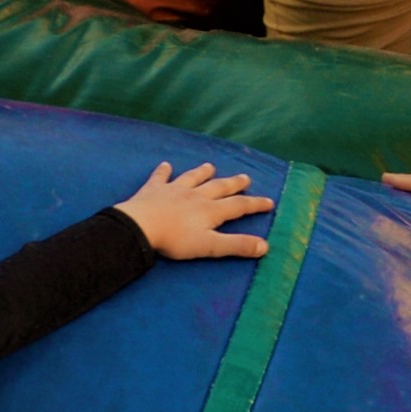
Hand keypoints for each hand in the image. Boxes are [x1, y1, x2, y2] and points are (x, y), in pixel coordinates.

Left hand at [117, 161, 276, 261]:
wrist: (141, 226)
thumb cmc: (175, 239)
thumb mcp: (210, 246)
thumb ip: (236, 245)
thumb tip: (265, 245)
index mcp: (211, 210)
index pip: (238, 206)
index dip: (255, 204)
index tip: (269, 201)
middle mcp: (196, 196)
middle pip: (219, 187)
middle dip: (233, 184)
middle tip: (245, 178)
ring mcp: (174, 190)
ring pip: (192, 178)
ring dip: (202, 172)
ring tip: (211, 166)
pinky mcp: (153, 190)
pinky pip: (160, 177)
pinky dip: (163, 171)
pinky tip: (165, 165)